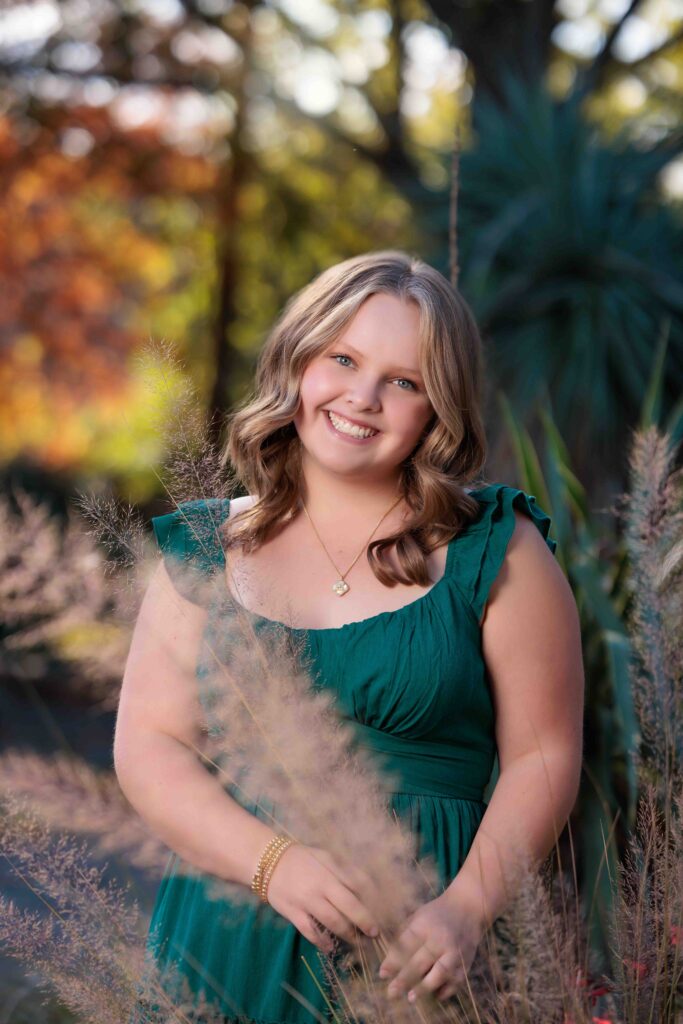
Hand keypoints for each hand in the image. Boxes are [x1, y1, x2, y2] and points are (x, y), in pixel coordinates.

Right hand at [265, 843, 381, 954]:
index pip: (359, 883)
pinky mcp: (293, 912)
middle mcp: (321, 883)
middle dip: (365, 921)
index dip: (373, 899)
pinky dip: (322, 942)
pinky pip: (311, 931)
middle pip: (350, 905)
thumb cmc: (302, 859)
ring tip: (357, 941)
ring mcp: (307, 899)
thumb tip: (367, 888)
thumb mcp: (326, 856)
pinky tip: (330, 947)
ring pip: (333, 921)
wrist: (268, 862)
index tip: (382, 910)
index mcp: (332, 867)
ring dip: (348, 934)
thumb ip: (344, 871)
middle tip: (375, 932)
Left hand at [377, 890, 483, 1003]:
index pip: (406, 945)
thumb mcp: (418, 916)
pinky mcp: (466, 962)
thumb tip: (388, 960)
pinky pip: (455, 981)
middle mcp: (440, 938)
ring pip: (439, 973)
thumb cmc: (436, 914)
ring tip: (410, 998)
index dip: (393, 961)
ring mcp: (455, 951)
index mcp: (424, 924)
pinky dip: (445, 990)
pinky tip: (434, 995)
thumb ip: (403, 934)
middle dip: (404, 978)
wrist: (468, 907)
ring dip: (424, 988)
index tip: (382, 974)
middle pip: (420, 961)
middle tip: (392, 992)